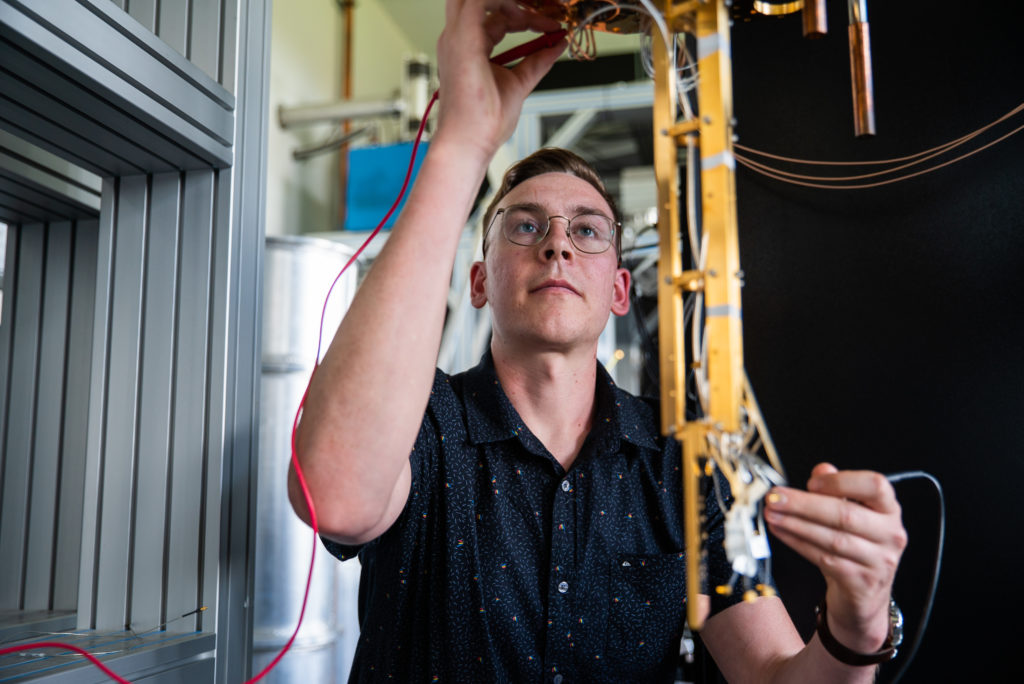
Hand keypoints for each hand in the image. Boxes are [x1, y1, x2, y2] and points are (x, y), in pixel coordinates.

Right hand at [434, 0, 565, 162]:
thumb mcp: (519, 83)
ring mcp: (456, 36)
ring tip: (541, 19)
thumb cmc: (483, 124)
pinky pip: (480, 0)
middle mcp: (457, 37)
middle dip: (512, 1)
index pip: (495, 15)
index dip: (525, 15)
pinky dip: (504, 2)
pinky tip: (528, 15)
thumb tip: (557, 44)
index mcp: (466, 46)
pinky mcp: (462, 40)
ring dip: (513, 2)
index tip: (551, 27)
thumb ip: (537, 61)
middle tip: (542, 14)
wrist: (468, 144)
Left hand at [764, 463, 906, 650]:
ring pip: (831, 539)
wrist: (866, 594)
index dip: (841, 481)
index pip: (875, 486)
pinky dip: (798, 543)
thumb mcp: (853, 513)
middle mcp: (890, 534)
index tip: (811, 483)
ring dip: (795, 524)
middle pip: (845, 514)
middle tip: (775, 497)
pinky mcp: (860, 581)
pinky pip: (824, 558)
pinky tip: (782, 532)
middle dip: (803, 505)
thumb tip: (821, 470)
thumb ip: (839, 489)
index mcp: (889, 510)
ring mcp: (878, 561)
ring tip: (772, 514)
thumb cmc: (857, 546)